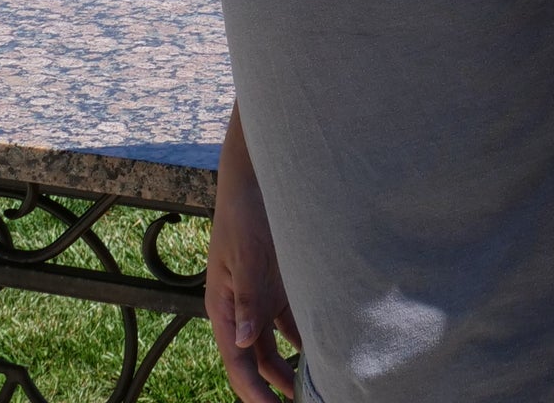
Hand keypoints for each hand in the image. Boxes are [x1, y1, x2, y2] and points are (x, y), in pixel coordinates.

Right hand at [206, 106, 300, 401]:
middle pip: (258, 360)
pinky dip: (307, 336)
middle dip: (275, 386)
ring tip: (318, 386)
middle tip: (304, 402)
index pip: (237, 362)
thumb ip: (247, 298)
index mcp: (223, 307)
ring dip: (293, 365)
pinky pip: (294, 319)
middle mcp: (242, 309)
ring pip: (277, 344)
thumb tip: (242, 342)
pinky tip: (329, 348)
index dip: (254, 390)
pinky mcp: (282, 283)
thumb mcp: (245, 256)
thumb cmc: (244, 212)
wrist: (257, 173)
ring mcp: (263, 297)